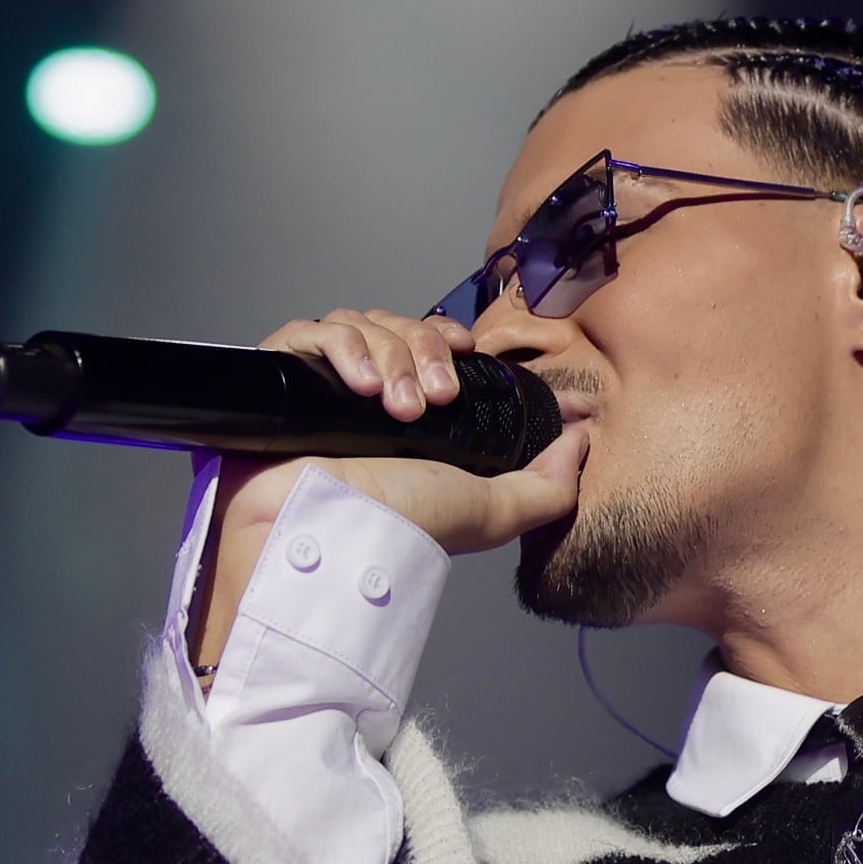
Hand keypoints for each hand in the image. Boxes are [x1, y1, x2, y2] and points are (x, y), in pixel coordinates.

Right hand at [184, 309, 588, 671]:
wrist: (323, 539)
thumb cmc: (397, 527)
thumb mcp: (492, 510)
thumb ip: (547, 484)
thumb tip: (581, 441)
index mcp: (410, 422)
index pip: (431, 351)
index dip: (450, 343)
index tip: (469, 354)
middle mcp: (364, 399)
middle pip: (399, 330)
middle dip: (425, 353)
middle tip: (433, 401)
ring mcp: (320, 387)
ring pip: (360, 324)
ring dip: (390, 356)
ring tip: (397, 407)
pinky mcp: (281, 379)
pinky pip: (309, 332)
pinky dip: (342, 347)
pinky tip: (358, 385)